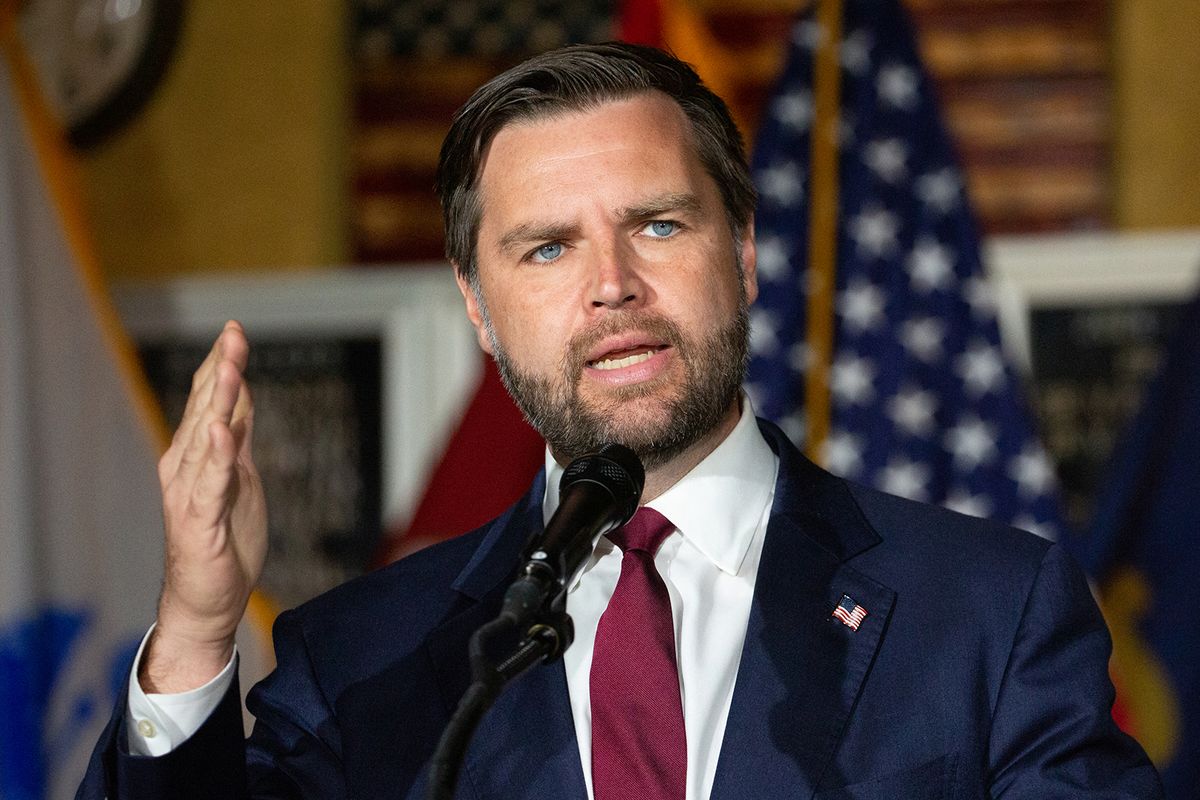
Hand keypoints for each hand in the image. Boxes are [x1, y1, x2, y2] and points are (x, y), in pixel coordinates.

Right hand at [140, 321, 267, 692]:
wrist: (208, 598)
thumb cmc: (224, 538)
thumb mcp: (239, 476)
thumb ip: (239, 437)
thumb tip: (243, 393)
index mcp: (195, 455)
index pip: (208, 400)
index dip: (222, 364)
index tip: (234, 329)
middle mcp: (185, 467)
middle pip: (206, 410)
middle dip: (222, 370)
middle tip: (234, 334)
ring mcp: (190, 493)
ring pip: (206, 439)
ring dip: (217, 403)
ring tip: (228, 368)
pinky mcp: (201, 522)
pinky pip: (210, 484)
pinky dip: (216, 457)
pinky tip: (221, 432)